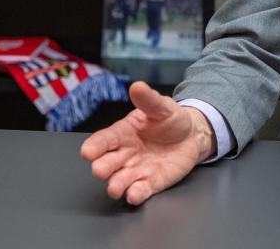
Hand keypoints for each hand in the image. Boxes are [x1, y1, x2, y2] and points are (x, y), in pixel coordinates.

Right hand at [80, 81, 215, 204]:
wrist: (192, 135)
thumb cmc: (170, 119)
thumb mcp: (161, 107)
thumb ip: (148, 99)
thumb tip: (137, 86)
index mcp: (123, 133)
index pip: (103, 140)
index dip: (94, 146)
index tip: (87, 152)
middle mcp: (125, 154)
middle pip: (107, 163)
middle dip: (102, 167)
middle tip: (100, 169)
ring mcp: (136, 170)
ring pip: (120, 180)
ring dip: (116, 185)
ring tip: (116, 187)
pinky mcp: (150, 183)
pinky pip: (140, 191)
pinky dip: (136, 194)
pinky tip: (134, 194)